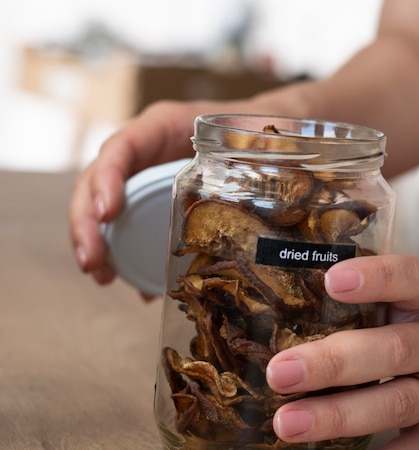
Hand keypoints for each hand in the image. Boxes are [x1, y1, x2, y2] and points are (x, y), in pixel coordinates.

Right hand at [68, 100, 242, 284]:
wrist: (259, 134)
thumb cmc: (250, 129)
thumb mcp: (245, 137)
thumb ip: (245, 156)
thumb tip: (265, 197)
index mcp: (160, 128)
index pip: (121, 148)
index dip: (106, 180)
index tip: (107, 214)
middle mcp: (143, 151)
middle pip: (96, 182)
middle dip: (87, 224)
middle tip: (93, 263)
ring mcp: (142, 175)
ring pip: (102, 207)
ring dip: (96, 244)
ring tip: (102, 276)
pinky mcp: (152, 200)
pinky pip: (128, 225)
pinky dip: (128, 255)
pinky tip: (138, 286)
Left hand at [266, 254, 418, 449]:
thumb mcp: (408, 304)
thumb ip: (365, 302)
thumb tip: (284, 305)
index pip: (410, 280)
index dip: (375, 278)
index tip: (331, 281)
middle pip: (394, 351)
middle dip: (333, 363)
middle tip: (280, 372)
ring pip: (396, 405)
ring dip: (338, 416)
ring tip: (287, 424)